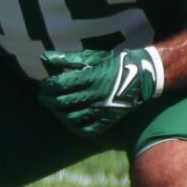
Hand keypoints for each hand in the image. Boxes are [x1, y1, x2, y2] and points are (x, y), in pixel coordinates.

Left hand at [36, 47, 161, 135]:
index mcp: (92, 78)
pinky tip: (70, 119)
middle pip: (61, 102)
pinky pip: (86, 129)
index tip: (45, 84)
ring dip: (58, 112)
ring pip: (70, 117)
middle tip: (44, 96)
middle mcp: (95, 96)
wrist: (142, 76)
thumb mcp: (92, 57)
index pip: (60, 85)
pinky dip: (74, 126)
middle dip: (47, 99)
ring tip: (55, 107)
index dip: (47, 85)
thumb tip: (43, 57)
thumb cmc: (114, 64)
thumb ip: (67, 59)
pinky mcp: (108, 120)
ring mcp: (101, 110)